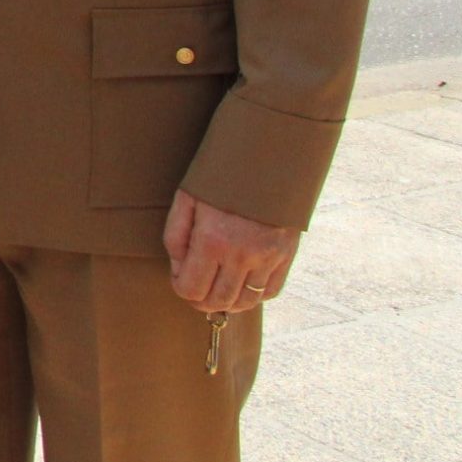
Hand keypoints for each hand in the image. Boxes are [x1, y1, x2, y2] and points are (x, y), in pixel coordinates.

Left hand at [165, 188, 298, 312]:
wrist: (265, 158)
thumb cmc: (219, 177)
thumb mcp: (186, 199)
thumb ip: (176, 237)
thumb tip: (179, 269)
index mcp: (212, 241)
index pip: (191, 289)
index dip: (180, 288)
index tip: (178, 276)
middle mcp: (242, 255)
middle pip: (218, 301)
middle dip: (200, 300)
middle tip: (194, 288)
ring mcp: (268, 258)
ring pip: (246, 302)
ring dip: (226, 302)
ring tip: (215, 288)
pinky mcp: (286, 255)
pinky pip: (270, 291)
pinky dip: (253, 295)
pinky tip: (241, 284)